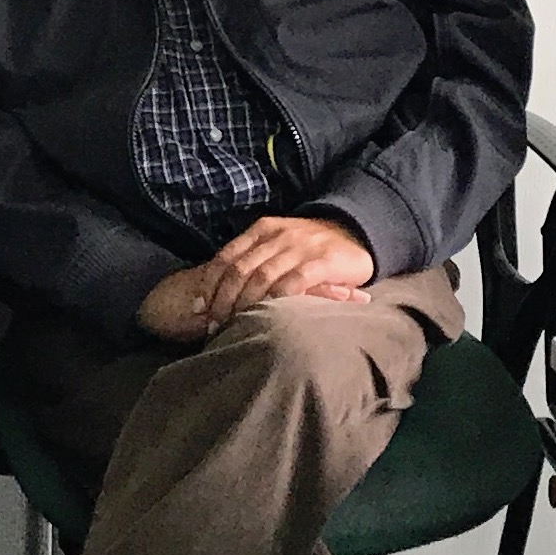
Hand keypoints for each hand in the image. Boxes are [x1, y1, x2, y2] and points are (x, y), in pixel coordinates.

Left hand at [195, 215, 374, 323]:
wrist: (356, 230)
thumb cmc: (311, 247)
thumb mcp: (279, 243)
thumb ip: (255, 258)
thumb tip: (217, 288)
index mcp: (263, 229)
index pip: (227, 256)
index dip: (210, 283)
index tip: (199, 306)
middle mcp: (278, 235)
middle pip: (240, 269)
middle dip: (222, 299)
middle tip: (213, 324)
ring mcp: (301, 247)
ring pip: (263, 276)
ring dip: (245, 303)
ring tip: (235, 325)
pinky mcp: (323, 261)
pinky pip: (295, 281)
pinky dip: (278, 299)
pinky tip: (269, 316)